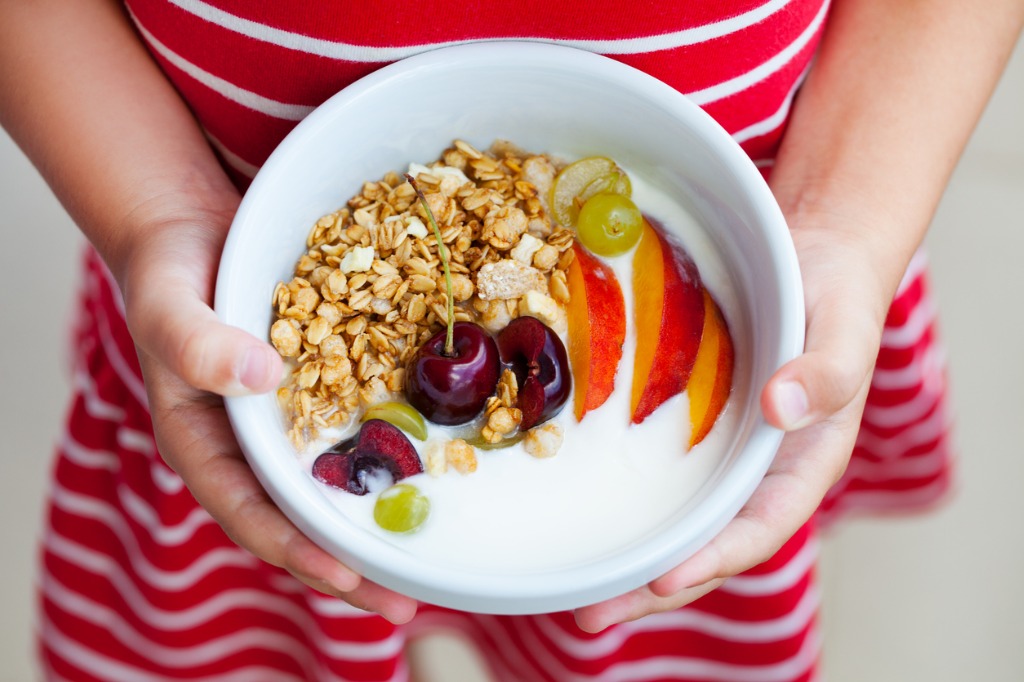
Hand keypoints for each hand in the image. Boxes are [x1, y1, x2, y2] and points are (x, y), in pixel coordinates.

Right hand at [118, 191, 418, 623]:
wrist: (195, 233)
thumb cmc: (168, 275)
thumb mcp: (168, 303)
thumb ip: (197, 342)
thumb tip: (261, 380)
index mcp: (205, 443)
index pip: (249, 512)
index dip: (296, 549)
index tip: (345, 576)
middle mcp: (250, 447)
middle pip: (300, 519)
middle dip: (350, 564)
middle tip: (407, 601)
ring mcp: (288, 425)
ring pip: (332, 487)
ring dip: (376, 523)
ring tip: (429, 559)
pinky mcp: (320, 394)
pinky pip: (354, 434)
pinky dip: (386, 459)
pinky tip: (432, 473)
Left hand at [573, 218, 891, 632]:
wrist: (815, 252)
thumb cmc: (838, 294)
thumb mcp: (845, 326)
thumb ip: (827, 370)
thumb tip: (780, 409)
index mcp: (803, 461)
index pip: (759, 526)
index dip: (714, 558)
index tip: (665, 581)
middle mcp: (758, 468)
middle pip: (706, 541)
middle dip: (653, 584)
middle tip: (591, 616)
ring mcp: (721, 449)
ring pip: (676, 516)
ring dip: (631, 555)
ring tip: (574, 592)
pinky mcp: (690, 421)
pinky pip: (658, 468)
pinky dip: (626, 498)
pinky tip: (580, 511)